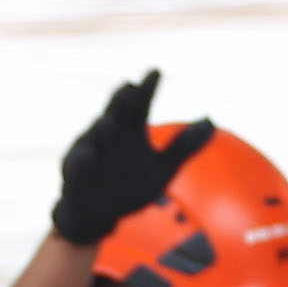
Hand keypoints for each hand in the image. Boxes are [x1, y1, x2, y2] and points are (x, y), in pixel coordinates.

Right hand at [53, 68, 211, 247]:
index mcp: (131, 130)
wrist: (99, 214)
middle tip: (130, 87)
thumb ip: (184, 146)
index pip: (140, 104)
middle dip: (121, 101)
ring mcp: (92, 152)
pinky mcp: (76, 173)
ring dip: (103, 129)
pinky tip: (88, 156)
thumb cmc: (129, 187)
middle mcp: (110, 135)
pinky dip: (83, 161)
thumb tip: (211, 122)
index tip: (156, 72)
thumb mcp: (163, 169)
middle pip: (117, 113)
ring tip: (110, 122)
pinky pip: (79, 165)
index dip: (147, 88)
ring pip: (97, 137)